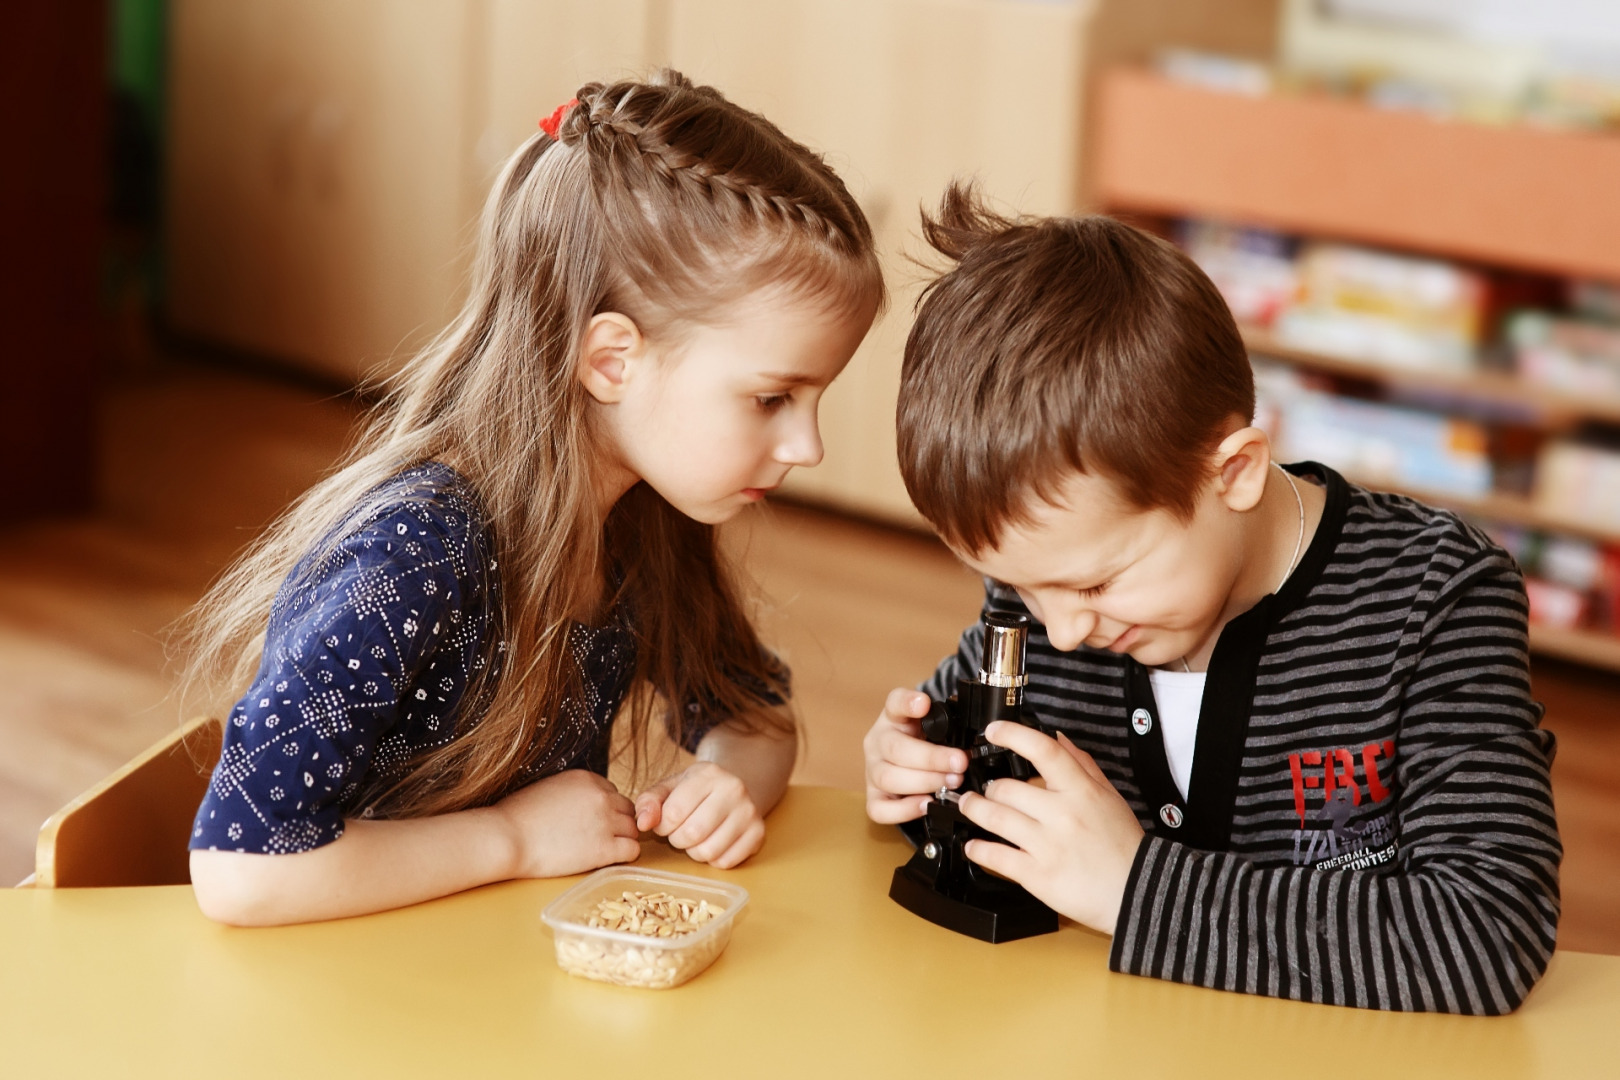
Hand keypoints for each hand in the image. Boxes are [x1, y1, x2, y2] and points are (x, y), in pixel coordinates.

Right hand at [494, 769, 640, 878]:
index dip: (605, 809)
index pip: (612, 793)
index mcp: (587, 778)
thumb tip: (578, 803)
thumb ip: (571, 792)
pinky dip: (625, 856)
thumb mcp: (548, 788)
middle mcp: (602, 795)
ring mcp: (606, 821)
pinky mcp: (605, 848)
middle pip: (627, 810)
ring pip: (633, 829)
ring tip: (602, 851)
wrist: (507, 837)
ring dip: (622, 839)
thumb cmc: (516, 816)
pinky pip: (633, 850)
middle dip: (617, 823)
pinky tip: (607, 860)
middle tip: (600, 838)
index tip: (592, 822)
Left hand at [634, 762, 763, 867]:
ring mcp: (750, 812)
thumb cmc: (694, 792)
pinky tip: (713, 843)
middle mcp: (734, 789)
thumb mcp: (669, 788)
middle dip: (677, 840)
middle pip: (692, 834)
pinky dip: (714, 860)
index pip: (674, 813)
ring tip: (696, 839)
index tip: (664, 824)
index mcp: (709, 773)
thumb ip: (648, 802)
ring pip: (709, 851)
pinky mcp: (758, 833)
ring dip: (695, 852)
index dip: (662, 826)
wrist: (732, 790)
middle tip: (679, 833)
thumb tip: (642, 824)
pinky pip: (726, 862)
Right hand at [863, 688, 967, 823]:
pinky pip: (879, 808)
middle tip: (959, 763)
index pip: (894, 702)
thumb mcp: (936, 728)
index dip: (907, 703)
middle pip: (895, 748)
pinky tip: (926, 803)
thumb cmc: (926, 744)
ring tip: (951, 782)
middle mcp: (878, 741)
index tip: (924, 704)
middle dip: (932, 758)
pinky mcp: (873, 796)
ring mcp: (872, 770)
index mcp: (894, 717)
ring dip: (924, 782)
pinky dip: (904, 809)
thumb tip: (974, 736)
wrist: (910, 764)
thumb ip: (948, 727)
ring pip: (887, 777)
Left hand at [957, 722, 1145, 933]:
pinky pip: (997, 857)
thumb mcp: (1110, 797)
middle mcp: (1062, 815)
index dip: (1013, 735)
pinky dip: (978, 849)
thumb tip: (1058, 739)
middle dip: (989, 787)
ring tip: (969, 806)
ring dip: (974, 809)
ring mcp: (1048, 846)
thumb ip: (1083, 766)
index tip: (994, 731)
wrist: (1138, 892)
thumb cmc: (1124, 845)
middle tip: (984, 789)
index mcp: (1081, 792)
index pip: (1044, 751)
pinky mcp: (1038, 875)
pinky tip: (974, 845)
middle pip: (1007, 788)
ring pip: (995, 817)